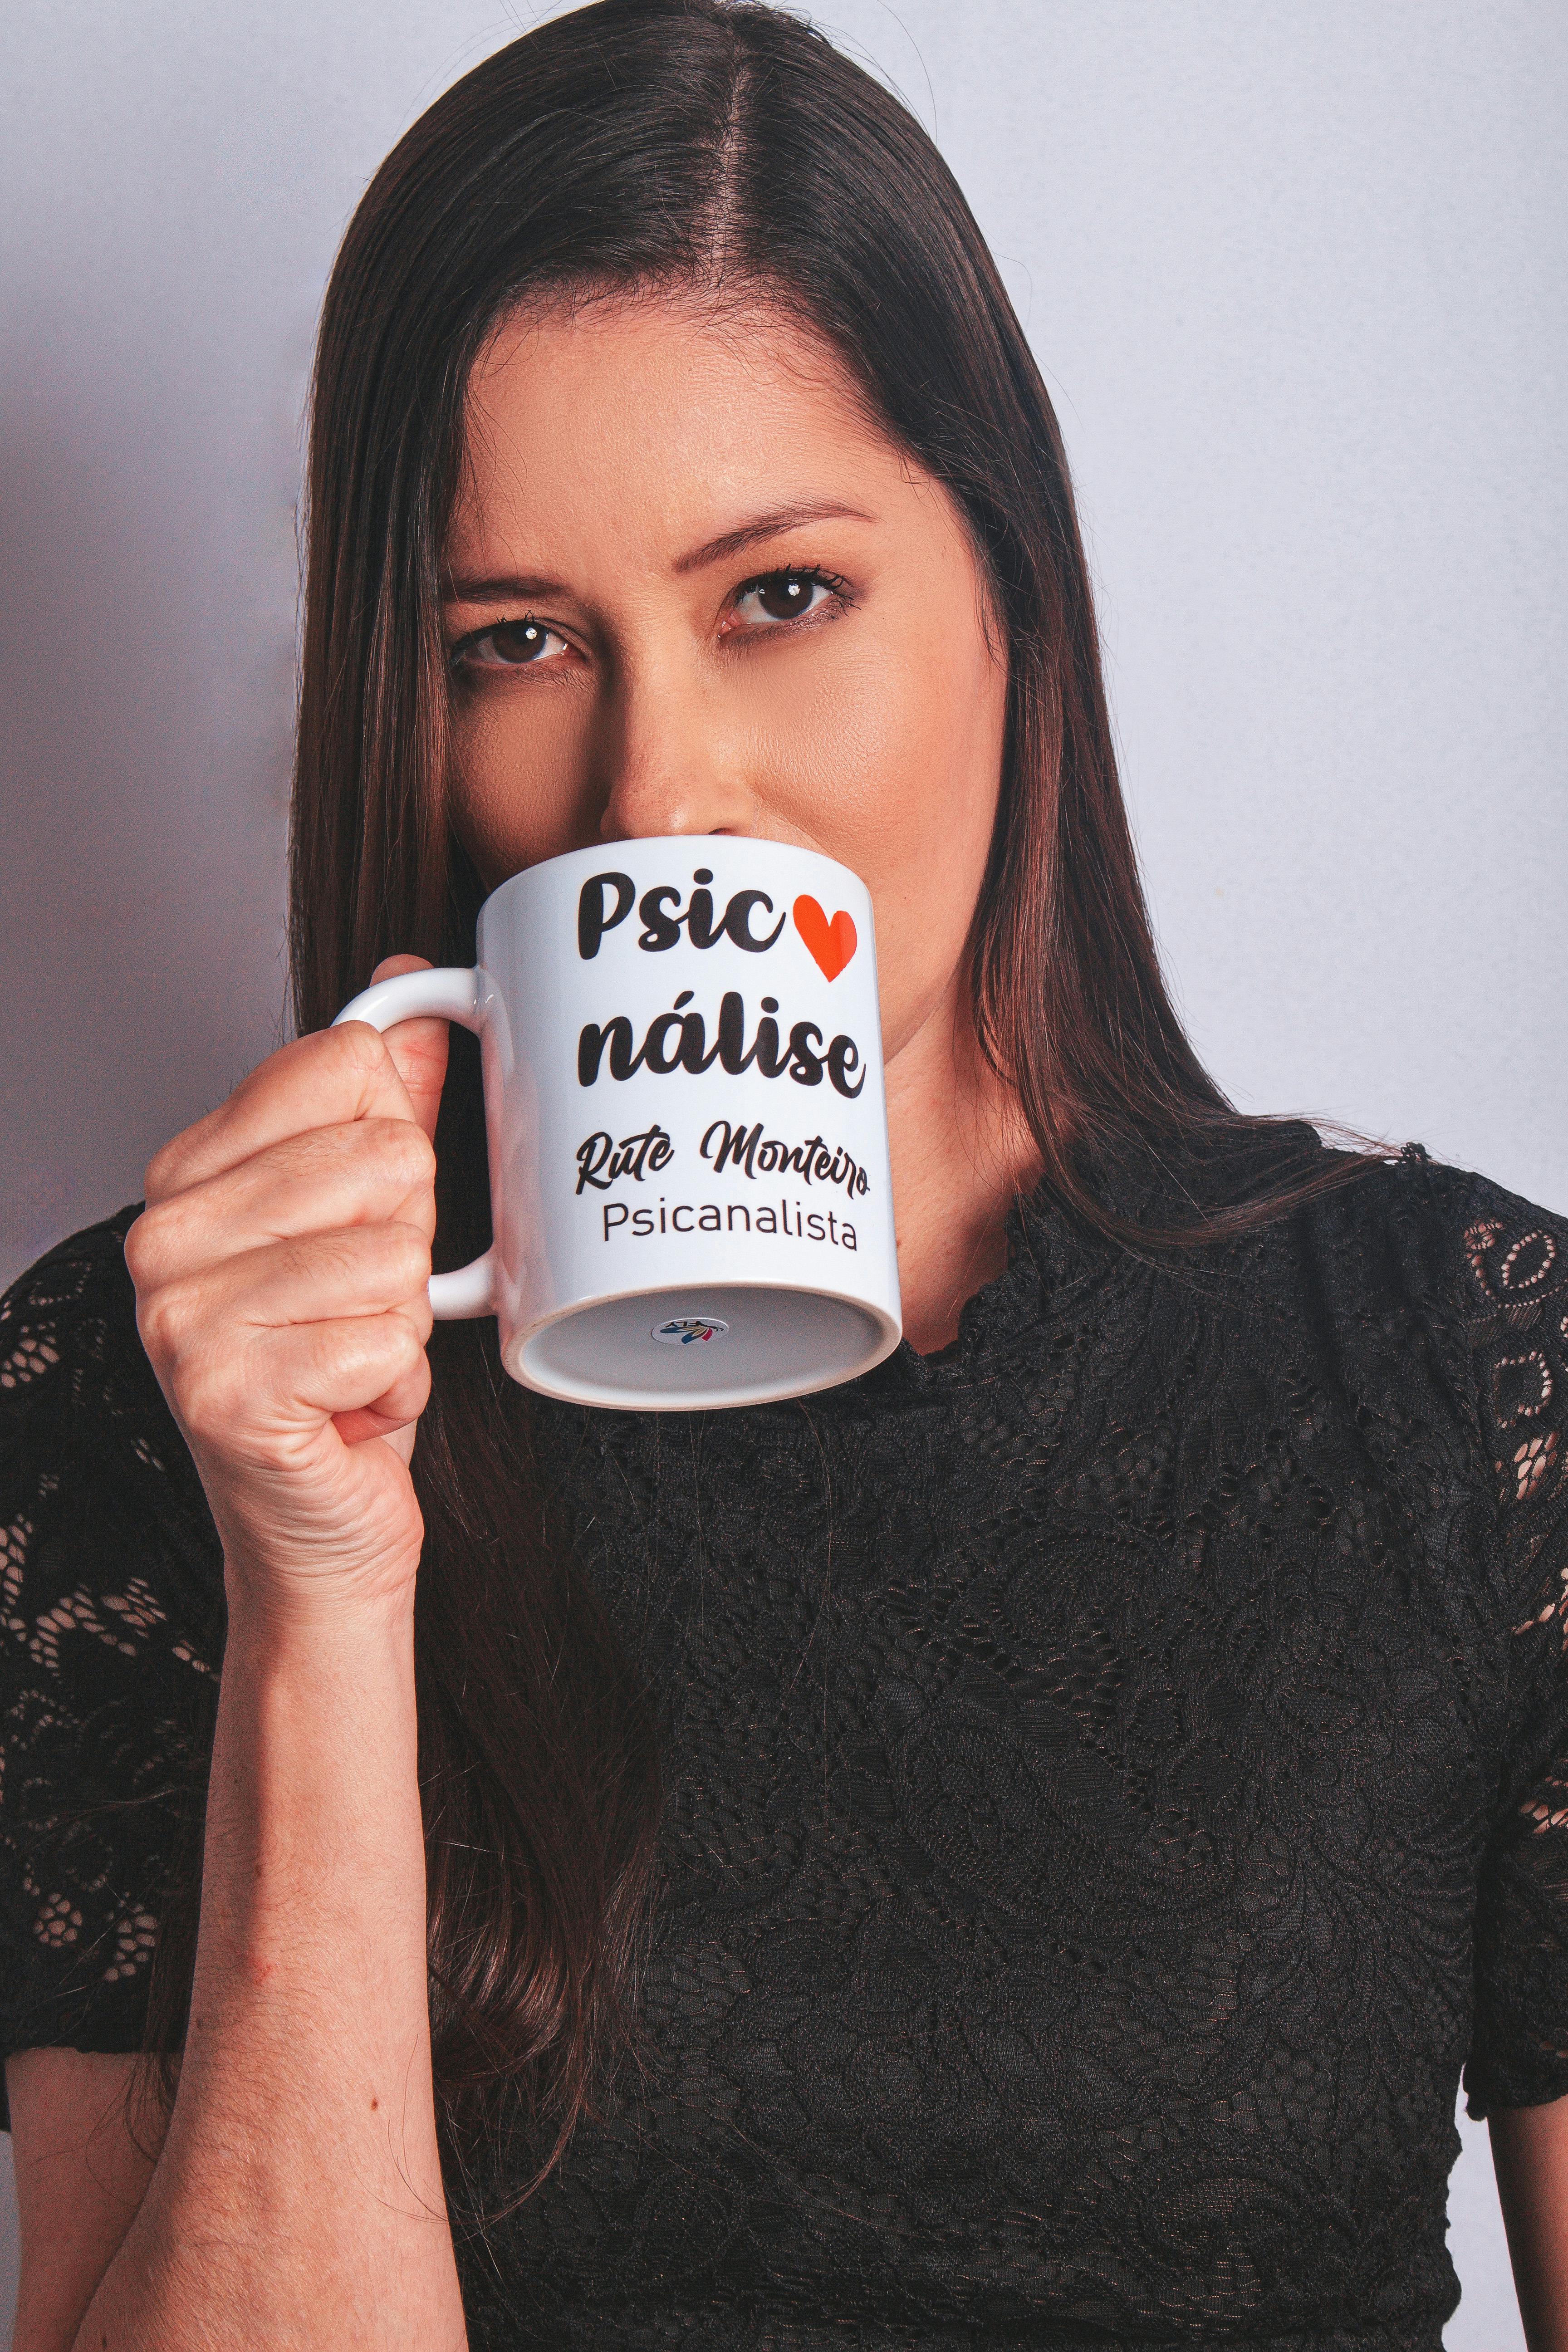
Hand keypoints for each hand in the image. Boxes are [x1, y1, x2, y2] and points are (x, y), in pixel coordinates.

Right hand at [125, 957, 452, 1615]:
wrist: (319, 1529)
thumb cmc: (338, 1377)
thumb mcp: (373, 1223)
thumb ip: (389, 1106)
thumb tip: (415, 993)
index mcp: (189, 1172)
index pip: (341, 1064)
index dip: (389, 1149)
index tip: (357, 1220)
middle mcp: (163, 1234)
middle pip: (383, 1157)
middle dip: (402, 1247)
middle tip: (352, 1309)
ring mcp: (180, 1314)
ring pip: (390, 1252)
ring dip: (398, 1321)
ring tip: (348, 1359)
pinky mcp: (223, 1389)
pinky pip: (384, 1337)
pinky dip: (391, 1383)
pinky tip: (345, 1409)